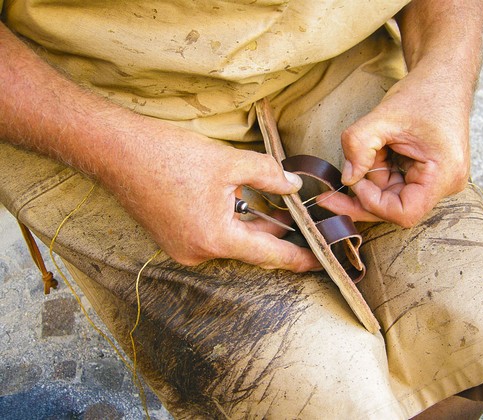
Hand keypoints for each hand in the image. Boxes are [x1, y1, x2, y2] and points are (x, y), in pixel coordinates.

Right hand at [105, 120, 320, 271]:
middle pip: (249, 249)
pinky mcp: (172, 238)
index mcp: (215, 239)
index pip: (268, 254)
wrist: (116, 151)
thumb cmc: (169, 155)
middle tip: (302, 224)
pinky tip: (240, 205)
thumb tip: (292, 186)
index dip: (297, 258)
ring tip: (275, 210)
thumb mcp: (228, 161)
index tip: (319, 263)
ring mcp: (181, 248)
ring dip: (252, 228)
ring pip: (230, 242)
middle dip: (276, 236)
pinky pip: (211, 237)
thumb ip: (268, 174)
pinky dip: (230, 224)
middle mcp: (197, 252)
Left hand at [317, 64, 470, 226]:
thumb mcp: (383, 115)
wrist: (443, 77)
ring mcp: (436, 181)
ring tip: (361, 154)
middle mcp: (445, 184)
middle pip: (395, 210)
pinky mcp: (425, 176)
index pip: (404, 213)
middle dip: (362, 198)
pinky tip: (368, 157)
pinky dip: (376, 174)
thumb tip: (347, 177)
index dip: (374, 203)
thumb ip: (358, 145)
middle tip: (327, 196)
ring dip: (369, 181)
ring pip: (392, 199)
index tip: (357, 180)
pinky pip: (395, 186)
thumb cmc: (423, 93)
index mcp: (444, 173)